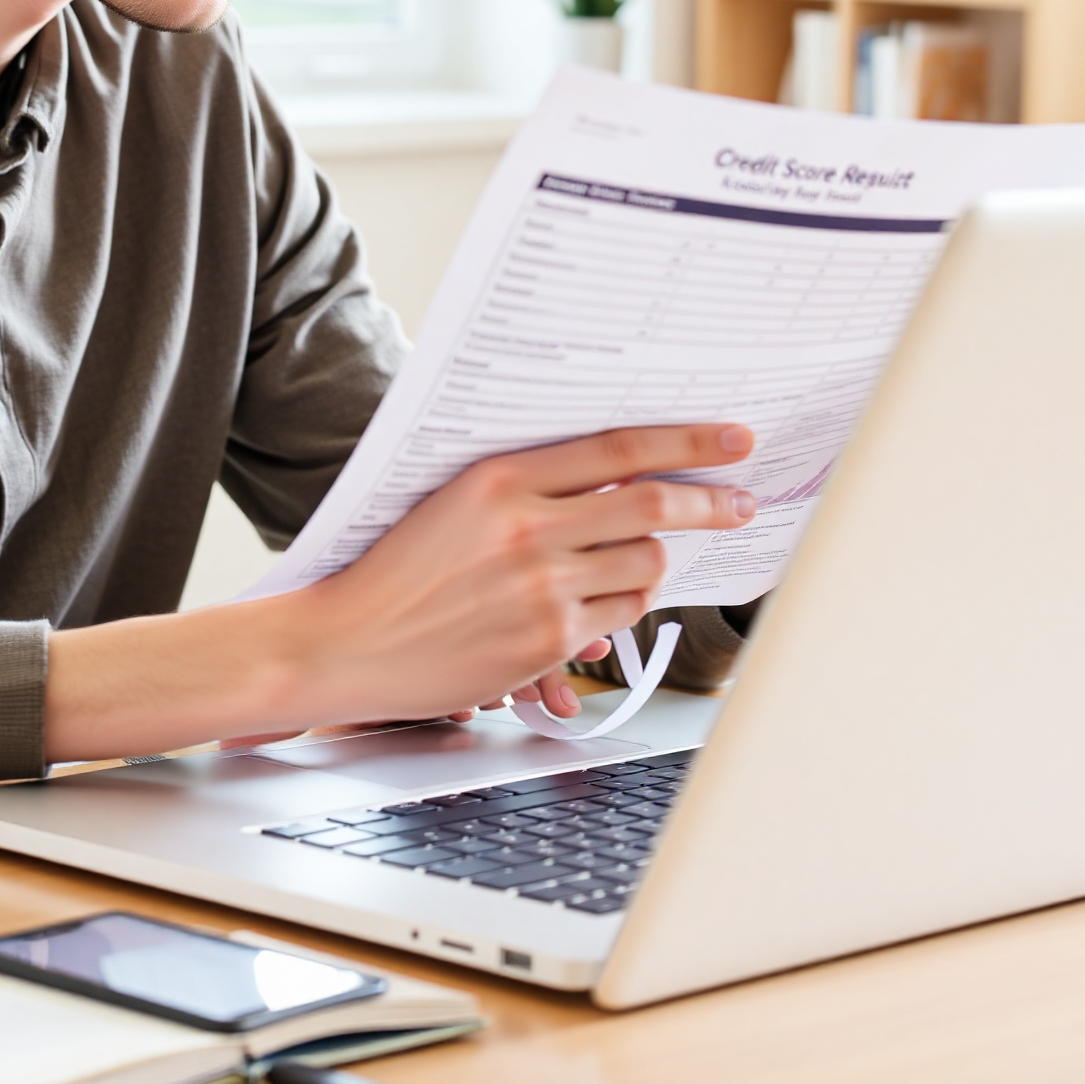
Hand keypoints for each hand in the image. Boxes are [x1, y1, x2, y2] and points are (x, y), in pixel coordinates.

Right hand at [43, 423, 754, 763]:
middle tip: (739, 503)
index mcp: (497, 479)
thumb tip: (608, 479)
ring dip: (652, 563)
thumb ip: (524, 486)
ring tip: (639, 560)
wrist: (346, 642)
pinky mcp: (544, 643)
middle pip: (648, 509)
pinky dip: (618, 609)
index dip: (687, 443)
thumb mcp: (448, 500)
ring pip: (642, 569)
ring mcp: (540, 590)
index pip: (617, 450)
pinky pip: (614, 619)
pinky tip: (594, 604)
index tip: (732, 440)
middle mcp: (526, 529)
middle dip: (707, 505)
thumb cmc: (390, 570)